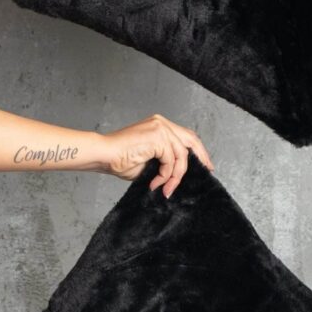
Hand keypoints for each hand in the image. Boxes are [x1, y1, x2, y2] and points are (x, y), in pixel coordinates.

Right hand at [98, 113, 214, 196]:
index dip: (197, 150)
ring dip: (175, 175)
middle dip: (201, 157)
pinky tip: (156, 182)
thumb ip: (166, 161)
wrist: (104, 156)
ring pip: (182, 155)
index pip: (185, 136)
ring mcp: (160, 128)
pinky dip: (166, 175)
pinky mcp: (158, 137)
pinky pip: (171, 161)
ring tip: (166, 188)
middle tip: (207, 171)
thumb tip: (179, 173)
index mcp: (159, 125)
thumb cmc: (120, 159)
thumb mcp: (150, 161)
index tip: (205, 164)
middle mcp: (162, 123)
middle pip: (191, 139)